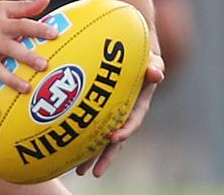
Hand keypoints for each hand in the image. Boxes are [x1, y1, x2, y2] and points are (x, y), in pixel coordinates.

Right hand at [0, 0, 58, 115]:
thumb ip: (25, 6)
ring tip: (26, 89)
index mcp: (0, 25)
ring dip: (11, 81)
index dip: (38, 28)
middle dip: (27, 57)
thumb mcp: (0, 9)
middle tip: (44, 65)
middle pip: (11, 49)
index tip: (55, 34)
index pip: (22, 25)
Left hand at [74, 50, 165, 177]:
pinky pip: (90, 126)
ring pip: (101, 138)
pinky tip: (66, 148)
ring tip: (78, 171)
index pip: (133, 121)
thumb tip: (156, 73)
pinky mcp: (100, 110)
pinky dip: (81, 136)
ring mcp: (113, 114)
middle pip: (115, 139)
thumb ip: (154, 66)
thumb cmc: (142, 54)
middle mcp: (126, 113)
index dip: (124, 130)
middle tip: (92, 173)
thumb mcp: (151, 58)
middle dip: (104, 157)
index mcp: (139, 103)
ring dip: (91, 155)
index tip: (112, 138)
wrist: (132, 50)